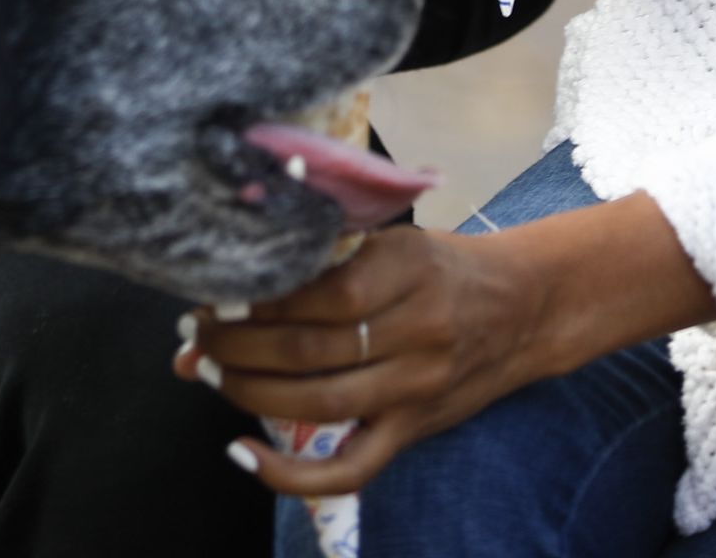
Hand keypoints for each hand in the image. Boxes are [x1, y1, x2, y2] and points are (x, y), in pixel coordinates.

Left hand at [175, 227, 537, 497]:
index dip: (258, 299)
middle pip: (309, 350)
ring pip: (320, 402)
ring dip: (249, 390)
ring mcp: (415, 388)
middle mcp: (414, 331)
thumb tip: (234, 288)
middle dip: (237, 345)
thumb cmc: (439, 265)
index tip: (215, 293)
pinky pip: (351, 468)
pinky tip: (243, 454)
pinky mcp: (413, 431)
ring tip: (210, 371)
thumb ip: (320, 259)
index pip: (319, 292)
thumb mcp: (389, 241)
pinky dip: (290, 474)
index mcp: (405, 268)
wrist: (519, 307)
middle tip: (196, 333)